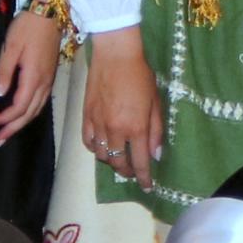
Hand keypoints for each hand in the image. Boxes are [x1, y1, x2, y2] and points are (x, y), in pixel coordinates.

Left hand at [0, 5, 64, 144]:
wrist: (49, 11)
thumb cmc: (28, 27)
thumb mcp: (12, 47)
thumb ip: (5, 72)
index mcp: (34, 78)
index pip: (19, 107)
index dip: (4, 119)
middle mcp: (44, 83)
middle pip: (29, 114)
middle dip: (13, 129)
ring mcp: (48, 80)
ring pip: (36, 110)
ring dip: (21, 123)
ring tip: (8, 132)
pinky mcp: (49, 76)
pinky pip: (40, 102)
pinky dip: (29, 112)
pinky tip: (21, 114)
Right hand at [81, 28, 162, 182]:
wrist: (115, 56)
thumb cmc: (141, 76)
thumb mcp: (156, 103)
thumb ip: (156, 131)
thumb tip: (156, 155)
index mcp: (136, 128)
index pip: (140, 162)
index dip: (144, 178)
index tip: (147, 187)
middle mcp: (116, 130)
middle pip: (119, 163)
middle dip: (128, 171)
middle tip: (134, 171)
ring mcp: (98, 124)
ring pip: (102, 155)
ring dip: (112, 161)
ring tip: (120, 158)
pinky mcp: (86, 116)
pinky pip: (88, 141)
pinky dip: (96, 149)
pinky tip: (103, 146)